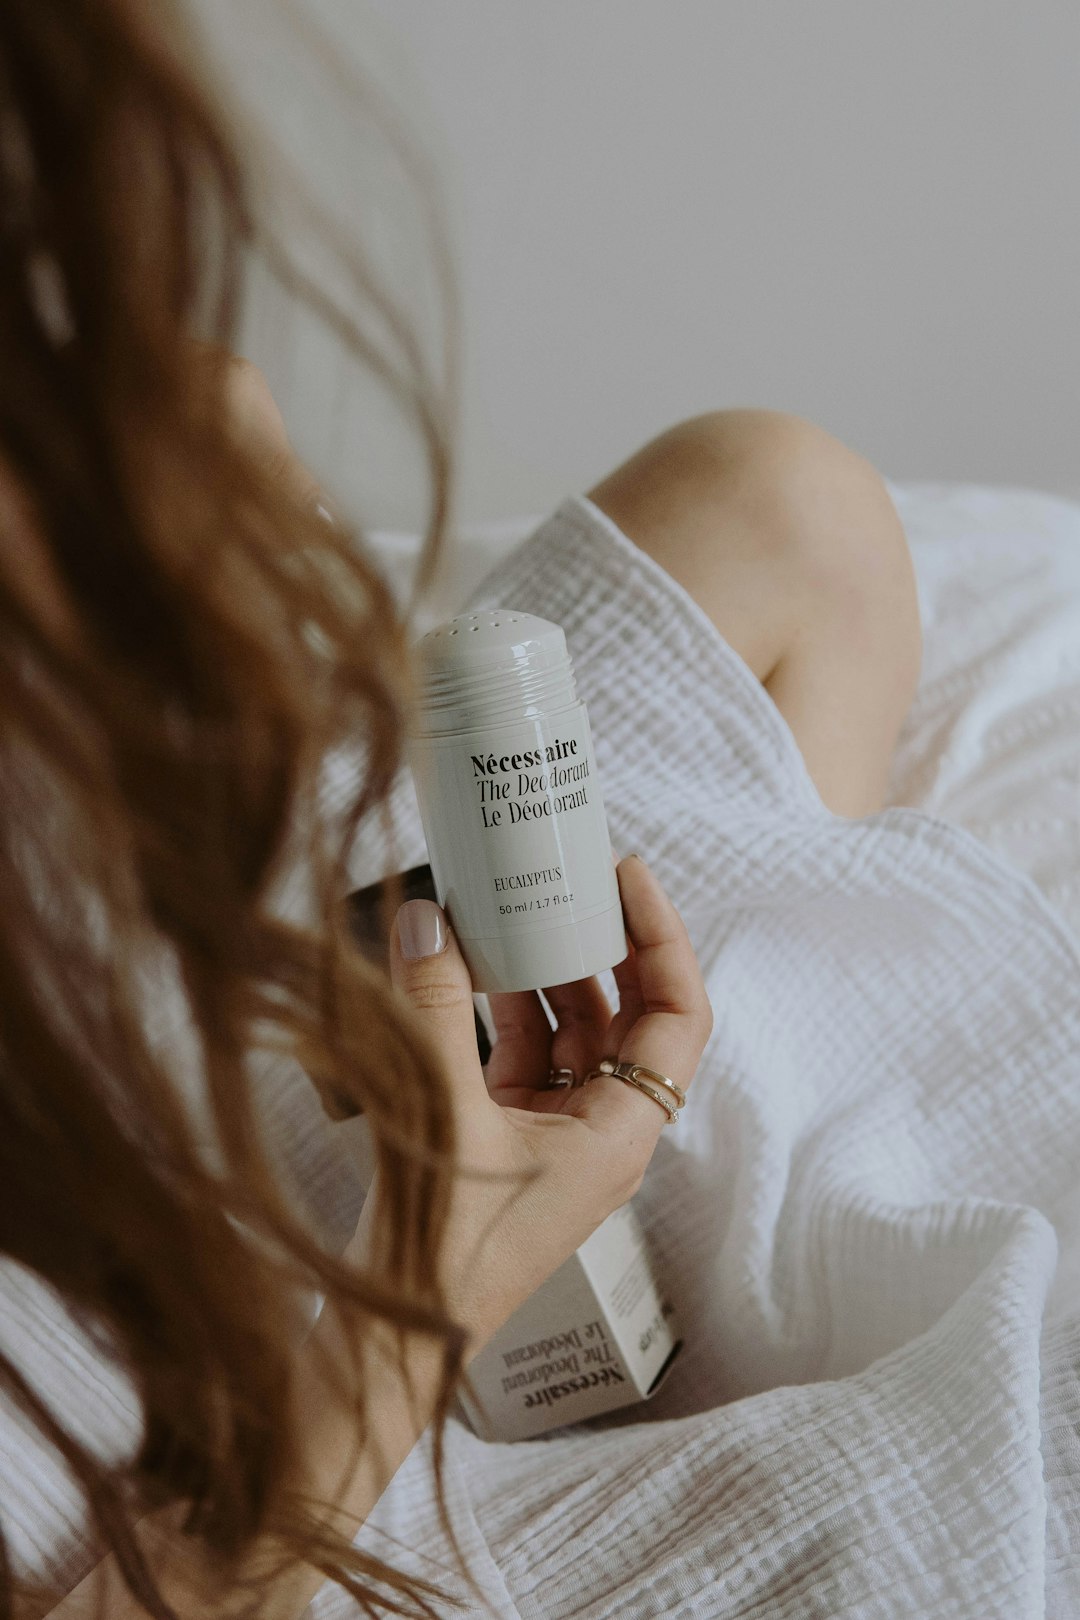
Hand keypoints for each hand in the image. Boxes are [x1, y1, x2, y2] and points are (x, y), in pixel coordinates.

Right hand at [369, 854, 711, 1350]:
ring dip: (548, 973)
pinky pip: (523, 1058)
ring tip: (516, 908)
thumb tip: (428, 919)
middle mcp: (601, 1134)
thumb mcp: (441, 1112)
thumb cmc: (436, 1250)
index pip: (679, 1015)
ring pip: (572, 1035)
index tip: (627, 876)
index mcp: (620, 1135)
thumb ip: (435, 1009)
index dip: (663, 937)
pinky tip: (469, 967)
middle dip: (604, 945)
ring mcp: (554, 1139)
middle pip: (630, 1018)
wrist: (387, 1342)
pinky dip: (503, 1009)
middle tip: (574, 879)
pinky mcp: (507, 1143)